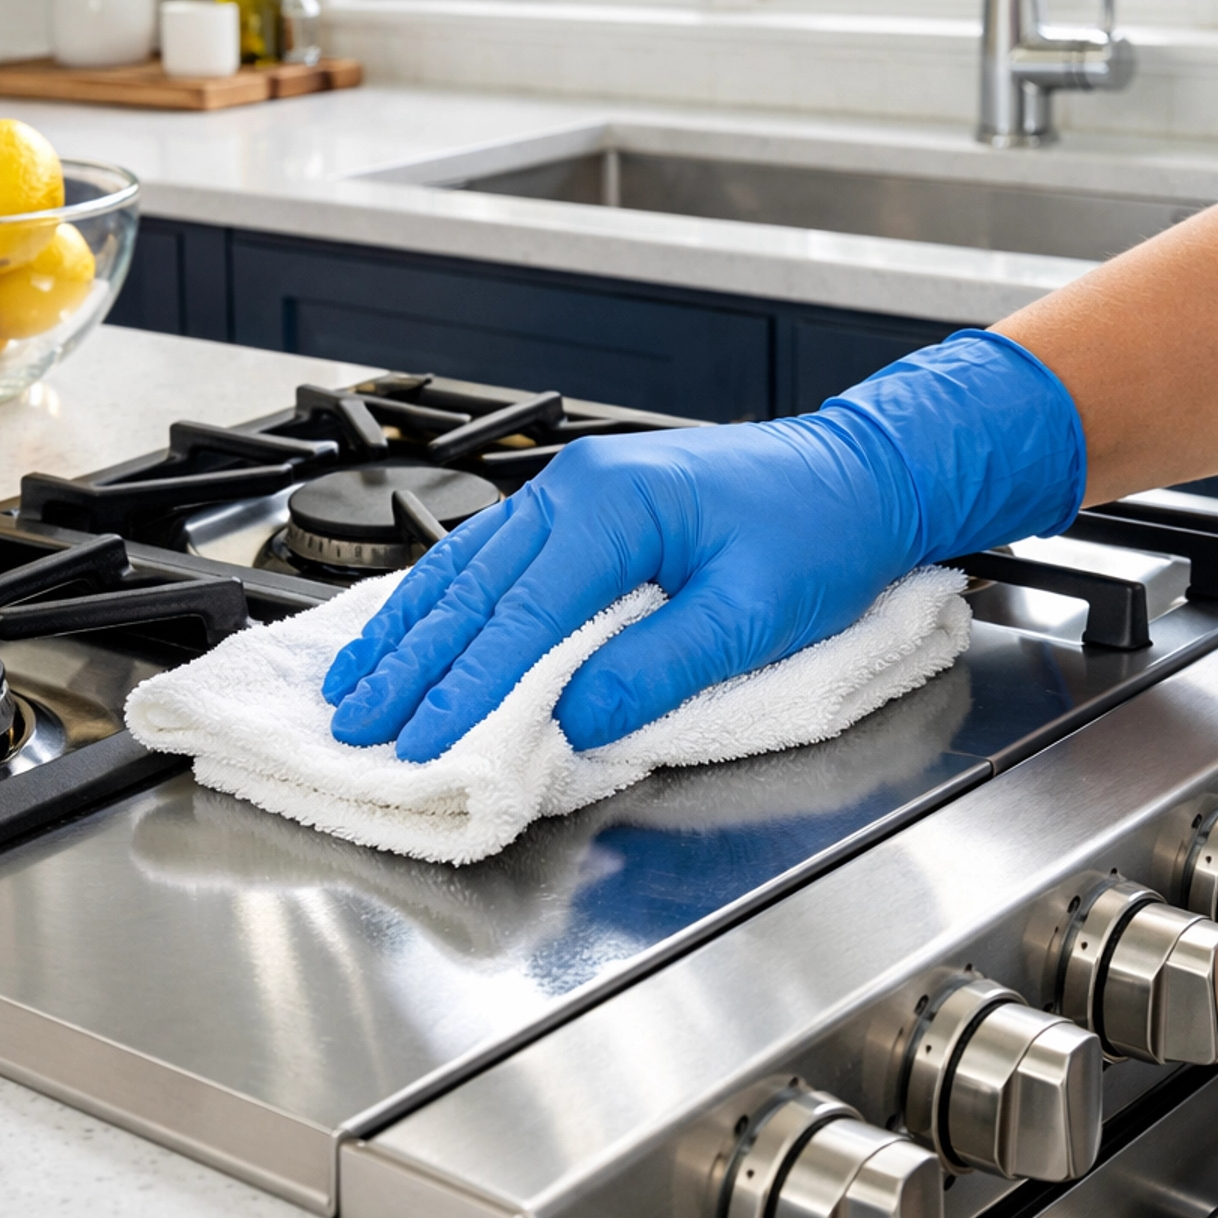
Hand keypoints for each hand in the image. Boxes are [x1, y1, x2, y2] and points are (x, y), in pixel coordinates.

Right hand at [322, 331, 1084, 762]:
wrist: (861, 474)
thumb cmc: (821, 533)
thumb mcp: (754, 614)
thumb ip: (659, 667)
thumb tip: (576, 717)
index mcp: (615, 509)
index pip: (520, 618)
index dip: (464, 689)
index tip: (419, 744)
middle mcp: (578, 491)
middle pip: (474, 591)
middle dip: (411, 663)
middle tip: (357, 723)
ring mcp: (575, 493)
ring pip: (470, 569)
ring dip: (410, 630)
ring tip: (356, 681)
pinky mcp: (584, 509)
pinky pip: (495, 556)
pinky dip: (446, 599)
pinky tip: (414, 624)